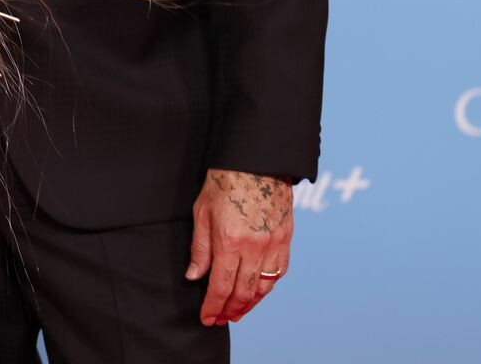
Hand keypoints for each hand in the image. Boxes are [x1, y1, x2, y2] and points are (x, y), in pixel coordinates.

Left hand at [184, 168, 292, 325]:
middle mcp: (254, 247)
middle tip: (220, 319)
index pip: (220, 286)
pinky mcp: (286, 238)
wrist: (256, 160)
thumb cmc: (224, 181)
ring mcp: (273, 244)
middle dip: (230, 310)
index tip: (206, 318)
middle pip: (243, 292)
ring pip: (263, 287)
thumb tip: (195, 276)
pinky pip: (279, 272)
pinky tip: (257, 292)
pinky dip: (267, 287)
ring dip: (250, 304)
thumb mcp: (202, 212)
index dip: (213, 306)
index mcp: (229, 241)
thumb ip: (200, 248)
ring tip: (238, 312)